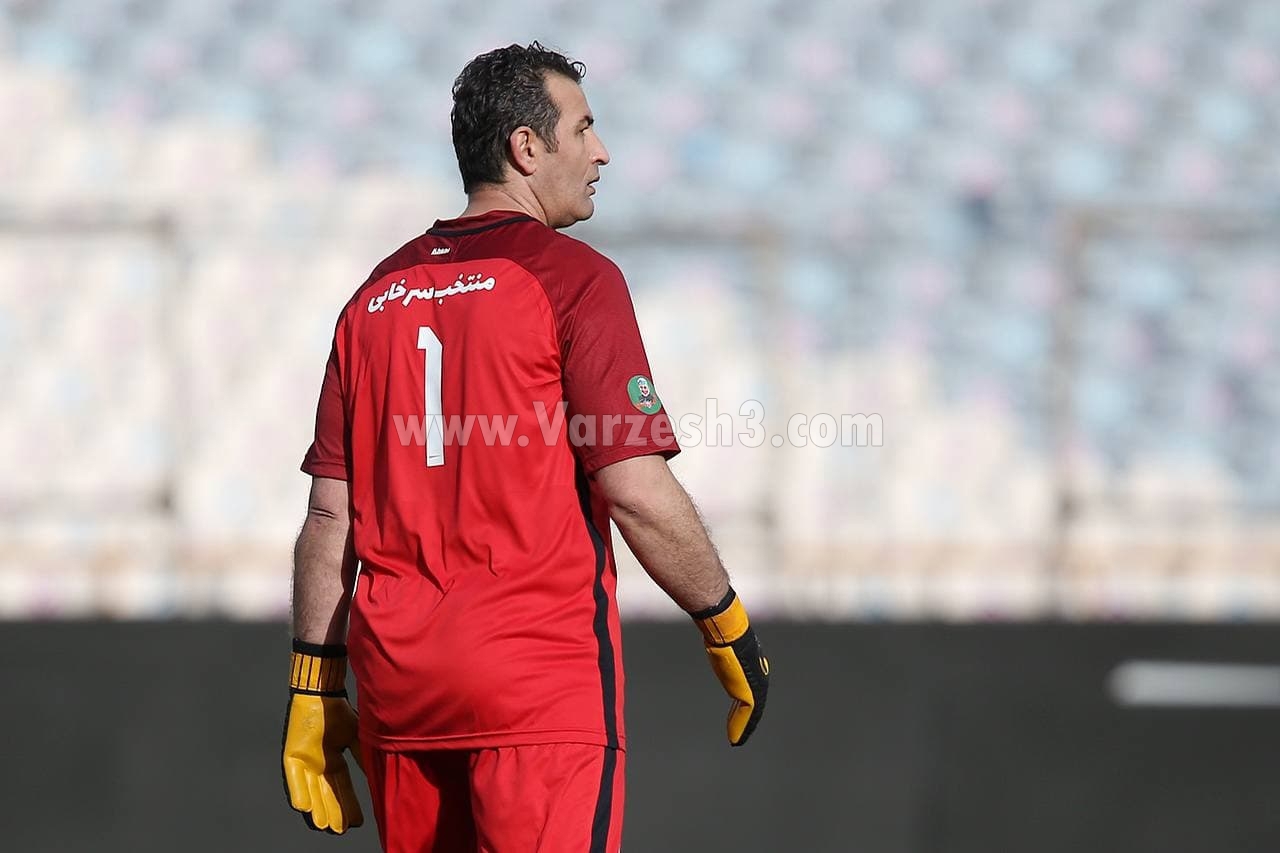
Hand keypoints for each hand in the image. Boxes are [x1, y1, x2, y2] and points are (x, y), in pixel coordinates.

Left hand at [281, 642, 364, 833]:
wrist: (322, 692)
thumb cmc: (339, 711)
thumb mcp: (356, 736)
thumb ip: (363, 756)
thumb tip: (379, 774)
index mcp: (334, 759)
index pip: (342, 787)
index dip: (349, 804)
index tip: (356, 822)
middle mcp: (318, 764)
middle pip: (327, 793)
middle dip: (333, 811)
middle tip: (339, 830)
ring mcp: (304, 760)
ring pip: (310, 790)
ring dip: (316, 807)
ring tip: (323, 825)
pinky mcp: (292, 754)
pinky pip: (293, 778)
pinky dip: (298, 791)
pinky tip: (303, 807)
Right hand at [691, 589, 769, 745]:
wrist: (725, 627)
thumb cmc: (718, 625)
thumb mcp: (718, 635)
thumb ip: (715, 635)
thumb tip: (703, 617)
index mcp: (749, 662)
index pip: (750, 683)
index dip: (745, 698)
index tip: (739, 708)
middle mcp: (756, 672)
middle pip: (754, 699)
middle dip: (747, 716)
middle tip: (740, 730)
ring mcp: (755, 682)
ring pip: (753, 710)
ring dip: (745, 725)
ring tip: (737, 739)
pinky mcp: (751, 691)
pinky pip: (749, 714)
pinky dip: (742, 727)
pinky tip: (735, 739)